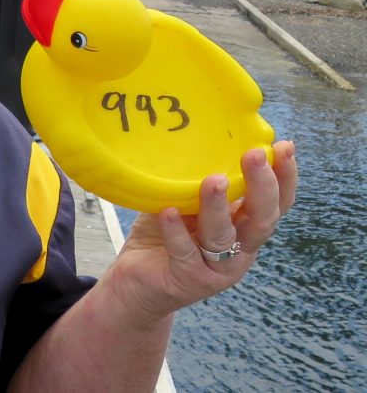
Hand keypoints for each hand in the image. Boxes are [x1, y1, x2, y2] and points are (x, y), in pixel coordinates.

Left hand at [102, 141, 297, 323]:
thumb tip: (197, 138)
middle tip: (254, 155)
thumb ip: (196, 182)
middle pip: (262, 219)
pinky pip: (185, 253)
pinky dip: (176, 232)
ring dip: (219, 207)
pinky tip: (168, 212)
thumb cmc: (164, 235)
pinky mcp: (189, 281)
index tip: (285, 147)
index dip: (285, 177)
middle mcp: (239, 249)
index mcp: (243, 227)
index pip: (276, 203)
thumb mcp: (184, 203)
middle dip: (262, 186)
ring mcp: (217, 268)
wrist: (136, 282)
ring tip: (214, 181)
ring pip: (225, 236)